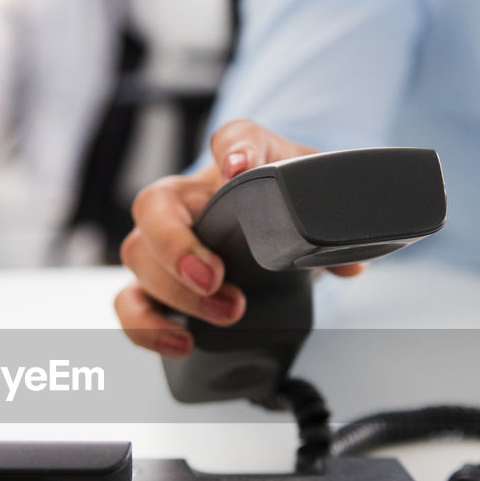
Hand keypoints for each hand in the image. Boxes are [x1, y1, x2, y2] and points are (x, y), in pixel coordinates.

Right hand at [114, 119, 364, 357]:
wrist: (270, 227)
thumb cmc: (284, 208)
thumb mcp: (314, 205)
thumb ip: (331, 226)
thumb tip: (349, 264)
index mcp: (236, 165)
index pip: (234, 137)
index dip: (234, 149)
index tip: (239, 166)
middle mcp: (189, 198)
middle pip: (155, 205)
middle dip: (178, 248)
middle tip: (215, 279)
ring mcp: (165, 242)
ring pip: (137, 255)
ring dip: (173, 291)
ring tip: (224, 313)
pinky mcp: (156, 285)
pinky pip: (130, 303)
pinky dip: (148, 326)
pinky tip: (182, 343)